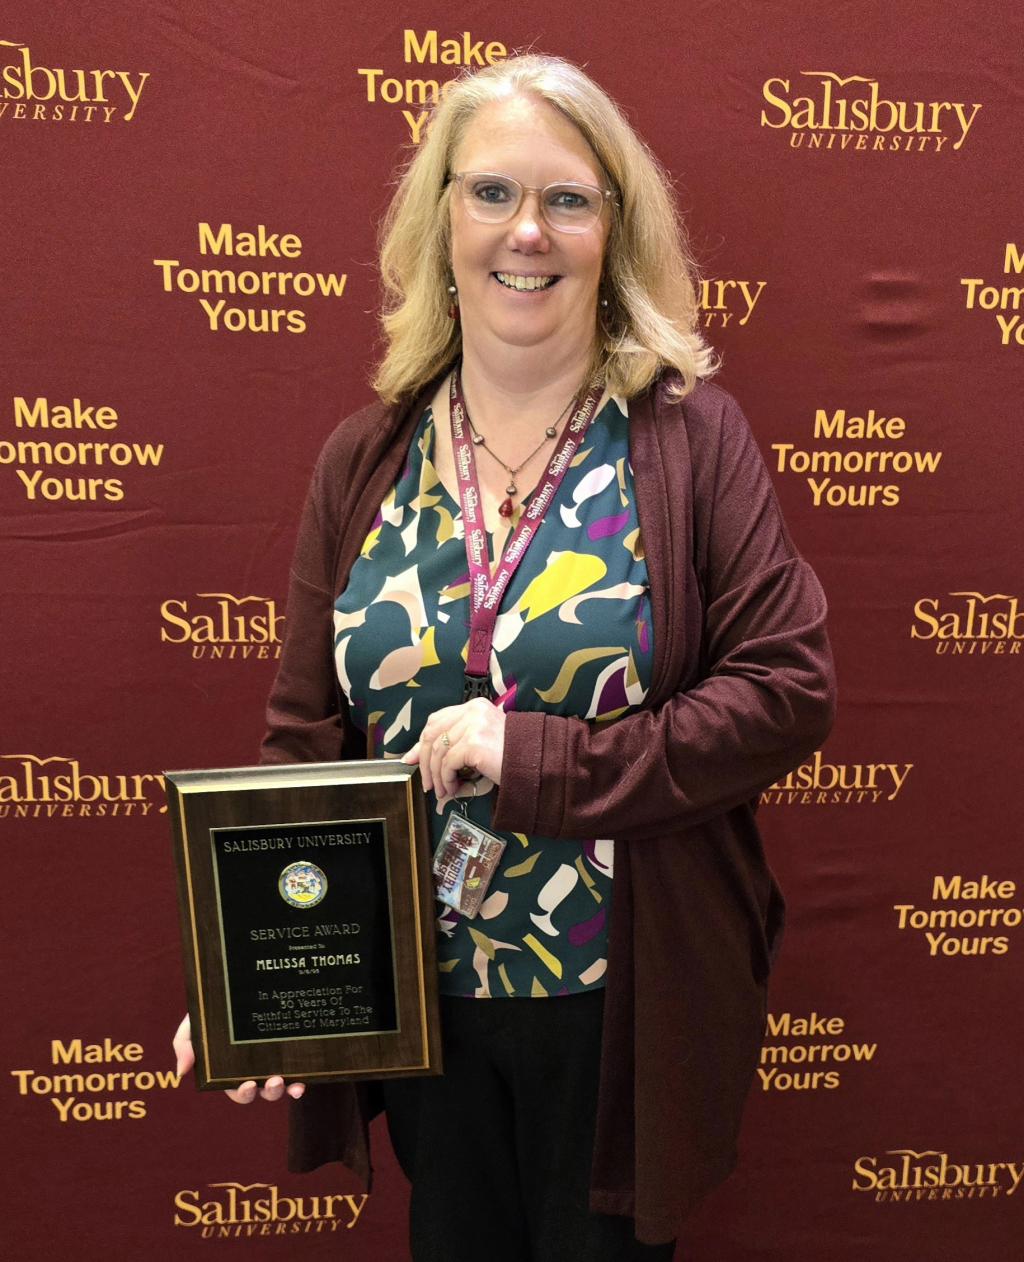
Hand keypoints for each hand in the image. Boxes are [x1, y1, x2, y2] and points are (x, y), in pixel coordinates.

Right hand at [173, 1014, 304, 1102]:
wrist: (237, 977)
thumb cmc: (213, 1006)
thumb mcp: (195, 1021)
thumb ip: (185, 1043)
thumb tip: (182, 1071)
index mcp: (231, 1068)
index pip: (237, 1089)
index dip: (243, 1093)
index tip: (248, 1084)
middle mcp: (255, 1068)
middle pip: (262, 1091)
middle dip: (269, 1092)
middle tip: (273, 1082)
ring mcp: (275, 1060)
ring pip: (282, 1084)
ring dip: (286, 1088)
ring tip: (288, 1081)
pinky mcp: (292, 1050)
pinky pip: (299, 1069)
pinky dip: (301, 1080)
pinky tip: (303, 1081)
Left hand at [403, 698, 504, 810]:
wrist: (536, 764)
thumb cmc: (512, 756)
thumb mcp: (481, 742)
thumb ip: (455, 743)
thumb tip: (416, 757)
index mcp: (474, 707)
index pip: (436, 720)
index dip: (421, 742)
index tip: (412, 759)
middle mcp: (473, 712)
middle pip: (432, 734)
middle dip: (424, 762)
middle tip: (428, 783)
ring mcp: (474, 726)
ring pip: (438, 752)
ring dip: (437, 776)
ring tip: (443, 791)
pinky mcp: (474, 743)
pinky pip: (448, 763)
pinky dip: (446, 779)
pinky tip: (453, 789)